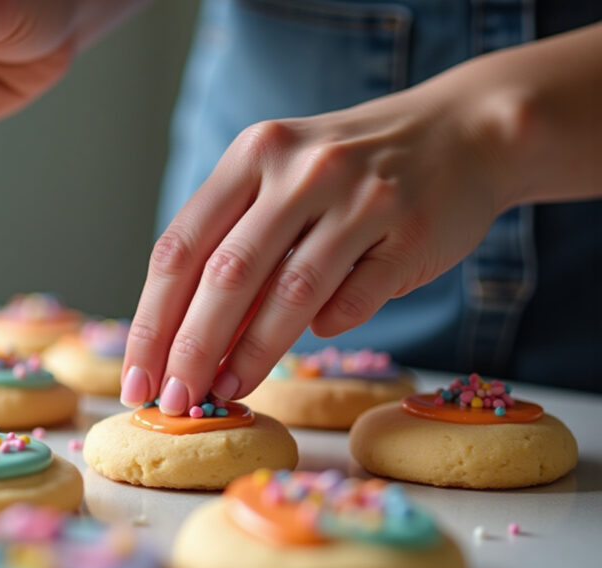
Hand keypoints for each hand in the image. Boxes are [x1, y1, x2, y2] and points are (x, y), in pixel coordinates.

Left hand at [121, 74, 519, 413]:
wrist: (464, 132)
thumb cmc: (346, 175)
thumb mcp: (279, 185)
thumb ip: (233, 246)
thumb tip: (180, 344)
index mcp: (251, 156)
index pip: (180, 249)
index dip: (151, 321)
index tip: (137, 376)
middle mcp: (300, 171)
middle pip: (226, 275)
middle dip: (191, 348)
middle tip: (174, 400)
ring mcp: (360, 198)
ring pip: (290, 293)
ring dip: (252, 353)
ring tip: (228, 392)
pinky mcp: (410, 231)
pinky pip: (357, 298)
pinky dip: (330, 326)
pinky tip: (315, 340)